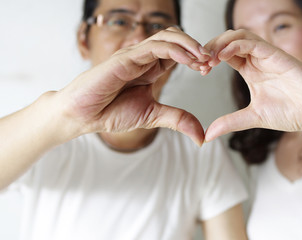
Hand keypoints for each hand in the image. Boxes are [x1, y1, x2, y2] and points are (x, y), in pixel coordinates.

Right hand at [57, 27, 210, 145]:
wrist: (82, 116)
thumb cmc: (110, 112)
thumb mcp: (152, 116)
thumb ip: (177, 120)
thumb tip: (202, 138)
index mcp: (150, 69)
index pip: (178, 53)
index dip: (195, 58)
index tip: (208, 69)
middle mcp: (144, 58)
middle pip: (175, 38)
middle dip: (195, 47)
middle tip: (210, 61)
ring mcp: (134, 55)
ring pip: (166, 37)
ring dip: (189, 44)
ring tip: (204, 58)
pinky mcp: (125, 58)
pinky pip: (154, 47)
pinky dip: (175, 49)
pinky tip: (189, 59)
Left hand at [204, 29, 301, 141]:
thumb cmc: (291, 113)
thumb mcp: (252, 117)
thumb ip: (230, 122)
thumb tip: (207, 135)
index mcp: (250, 70)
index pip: (225, 54)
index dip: (209, 59)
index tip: (199, 71)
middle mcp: (257, 60)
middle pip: (228, 41)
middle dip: (210, 48)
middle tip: (199, 63)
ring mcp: (267, 56)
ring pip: (239, 36)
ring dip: (220, 44)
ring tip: (208, 59)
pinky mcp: (277, 55)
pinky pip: (253, 42)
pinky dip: (235, 45)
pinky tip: (222, 57)